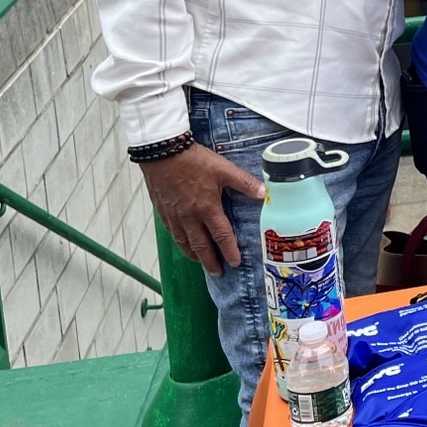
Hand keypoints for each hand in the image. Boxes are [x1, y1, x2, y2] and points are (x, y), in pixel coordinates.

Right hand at [140, 146, 264, 275]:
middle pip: (201, 246)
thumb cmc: (194, 160)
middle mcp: (190, 217)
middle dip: (210, 261)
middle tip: (217, 273)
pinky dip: (180, 242)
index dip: (229, 250)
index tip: (235, 263)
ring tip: (201, 262)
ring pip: (184, 242)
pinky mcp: (163, 211)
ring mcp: (174, 216)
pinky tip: (183, 243)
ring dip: (194, 255)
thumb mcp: (224, 169)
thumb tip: (264, 193)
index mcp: (207, 208)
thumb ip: (244, 183)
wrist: (163, 153)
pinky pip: (172, 233)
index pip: (221, 236)